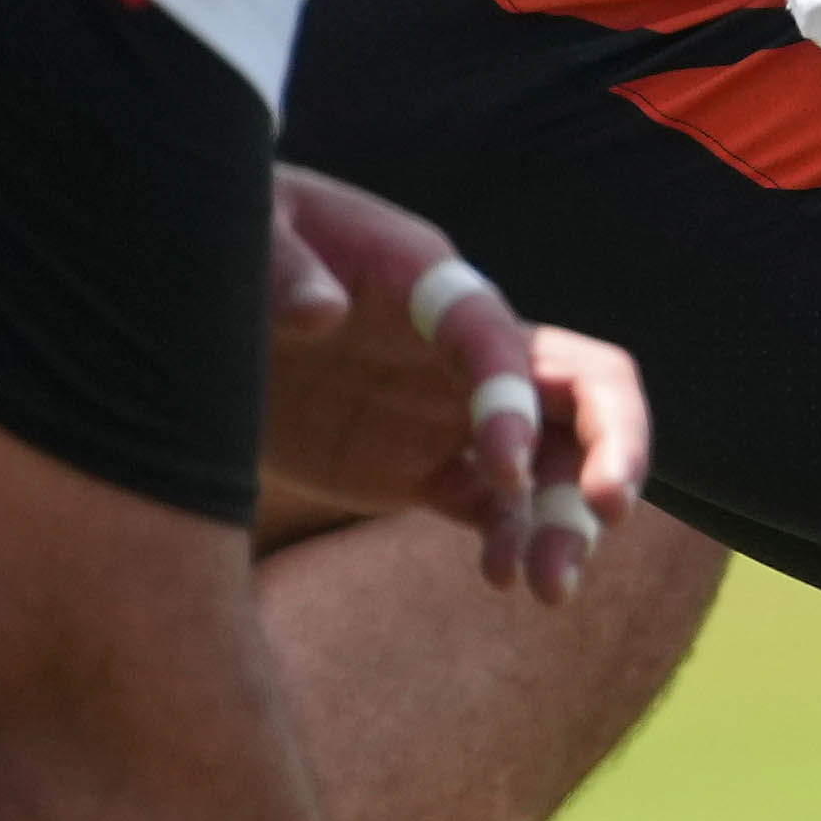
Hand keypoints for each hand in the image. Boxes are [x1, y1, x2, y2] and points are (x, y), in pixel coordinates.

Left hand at [260, 170, 638, 598]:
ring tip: (549, 590)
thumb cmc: (236, 241)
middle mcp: (468, 351)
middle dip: (615, 445)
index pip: (502, 342)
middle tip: (609, 509)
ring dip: (566, 523)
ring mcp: (454, 414)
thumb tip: (320, 313)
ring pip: (550, 466)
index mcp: (434, 285)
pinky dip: (512, 542)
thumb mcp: (250, 230)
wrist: (206, 310)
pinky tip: (501, 578)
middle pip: (584, 392)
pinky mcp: (424, 468)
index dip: (513, 399)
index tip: (498, 467)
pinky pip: (494, 509)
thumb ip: (281, 265)